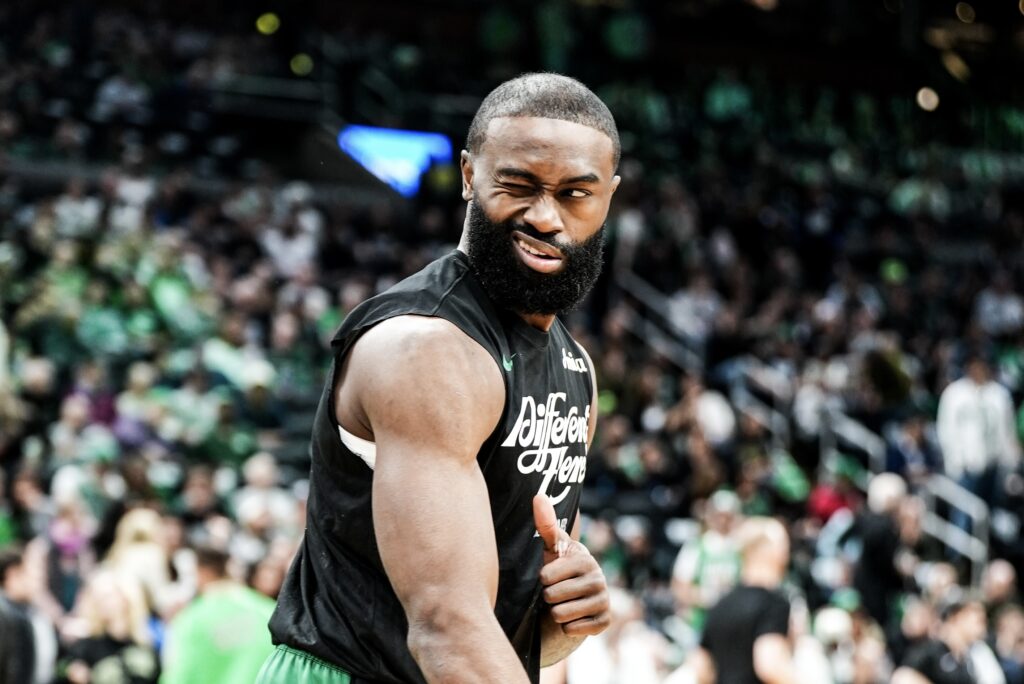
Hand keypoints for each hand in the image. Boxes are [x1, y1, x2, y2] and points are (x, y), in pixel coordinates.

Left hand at [533, 495, 610, 636]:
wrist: (575, 597)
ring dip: (556, 612)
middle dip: (549, 597)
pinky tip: (573, 617)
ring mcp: (603, 601)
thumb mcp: (552, 547)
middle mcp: (599, 579)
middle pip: (553, 597)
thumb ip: (545, 523)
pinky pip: (572, 630)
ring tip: (563, 603)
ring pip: (561, 615)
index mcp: (585, 559)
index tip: (549, 575)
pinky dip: (567, 627)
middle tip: (557, 591)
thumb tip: (538, 495)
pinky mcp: (604, 622)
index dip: (542, 579)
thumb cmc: (559, 566)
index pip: (547, 577)